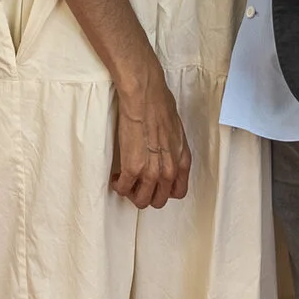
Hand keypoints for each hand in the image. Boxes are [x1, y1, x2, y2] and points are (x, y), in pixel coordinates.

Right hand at [110, 69, 191, 208]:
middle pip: (159, 200)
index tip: (155, 184)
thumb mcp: (177, 132)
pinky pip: (124, 188)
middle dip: (147, 194)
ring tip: (125, 180)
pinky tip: (116, 176)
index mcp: (182, 161)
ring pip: (141, 201)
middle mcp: (169, 171)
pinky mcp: (132, 169)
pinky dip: (118, 185)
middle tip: (137, 183)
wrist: (146, 97)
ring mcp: (151, 172)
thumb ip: (173, 150)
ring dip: (131, 193)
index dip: (165, 191)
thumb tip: (166, 153)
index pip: (178, 192)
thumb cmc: (161, 105)